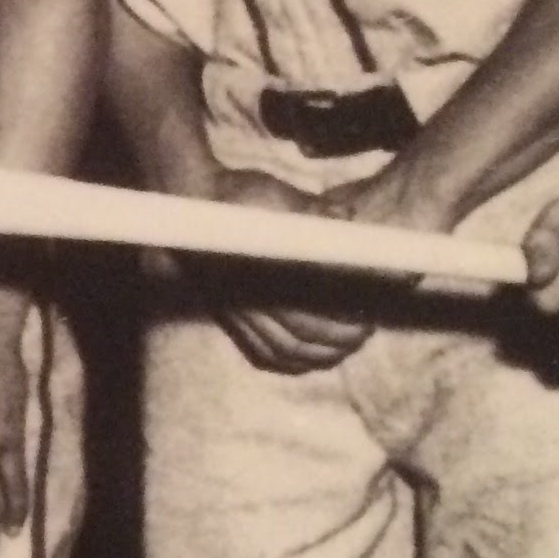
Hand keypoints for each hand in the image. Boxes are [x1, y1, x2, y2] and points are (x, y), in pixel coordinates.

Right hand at [203, 169, 374, 373]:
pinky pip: (261, 351)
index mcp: (268, 268)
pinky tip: (306, 358)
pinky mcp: (230, 315)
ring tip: (344, 348)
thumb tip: (346, 216)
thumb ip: (314, 211)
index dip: (344, 316)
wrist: (191, 207)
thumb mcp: (277, 196)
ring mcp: (239, 309)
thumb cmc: (237, 197)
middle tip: (363, 332)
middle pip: (303, 333)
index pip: (314, 305)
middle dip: (340, 339)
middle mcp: (252, 296)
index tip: (367, 314)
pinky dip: (289, 362)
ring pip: (285, 348)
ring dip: (319, 354)